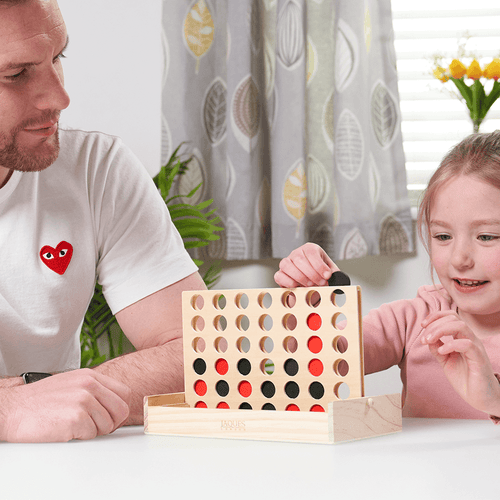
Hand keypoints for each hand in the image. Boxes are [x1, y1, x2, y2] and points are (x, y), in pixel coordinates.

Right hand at [0, 369, 130, 442]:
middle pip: (121, 410)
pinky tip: (65, 429)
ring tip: (73, 425)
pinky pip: (92, 435)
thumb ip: (94, 390)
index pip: (124, 393)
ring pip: (107, 425)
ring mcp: (83, 401)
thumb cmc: (40, 400)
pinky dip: (80, 437)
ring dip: (92, 431)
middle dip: (111, 423)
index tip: (110, 416)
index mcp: (90, 376)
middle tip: (94, 426)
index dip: (119, 409)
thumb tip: (114, 404)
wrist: (12, 410)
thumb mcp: (71, 384)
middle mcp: (89, 385)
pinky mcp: (75, 419)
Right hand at [274, 243, 337, 287]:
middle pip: (300, 259)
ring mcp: (287, 262)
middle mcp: (296, 253)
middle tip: (321, 283)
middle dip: (312, 273)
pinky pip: (279, 275)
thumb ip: (335, 273)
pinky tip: (297, 286)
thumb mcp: (330, 271)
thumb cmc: (320, 274)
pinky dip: (287, 281)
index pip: (312, 252)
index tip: (327, 275)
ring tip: (310, 285)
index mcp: (310, 249)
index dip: (319, 265)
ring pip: (287, 265)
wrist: (311, 281)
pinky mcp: (280, 273)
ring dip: (300, 277)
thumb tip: (339, 278)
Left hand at [421, 311, 499, 415]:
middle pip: (453, 317)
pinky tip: (441, 352)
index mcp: (462, 338)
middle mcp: (470, 339)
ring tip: (429, 341)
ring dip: (440, 330)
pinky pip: (467, 344)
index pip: (450, 316)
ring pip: (461, 326)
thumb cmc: (465, 379)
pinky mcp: (479, 358)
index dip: (435, 316)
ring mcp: (476, 347)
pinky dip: (451, 344)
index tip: (422, 325)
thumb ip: (437, 348)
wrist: (480, 398)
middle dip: (434, 324)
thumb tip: (426, 338)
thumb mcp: (445, 361)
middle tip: (424, 338)